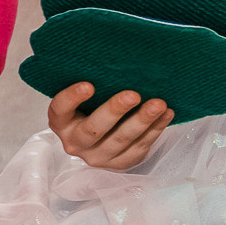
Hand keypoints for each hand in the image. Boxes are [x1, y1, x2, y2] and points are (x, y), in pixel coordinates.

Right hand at [47, 82, 168, 169]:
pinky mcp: (119, 163)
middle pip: (93, 129)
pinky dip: (155, 130)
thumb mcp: (86, 99)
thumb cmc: (94, 108)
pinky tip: (165, 114)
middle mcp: (75, 142)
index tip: (88, 85)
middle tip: (133, 95)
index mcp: (62, 123)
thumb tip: (117, 61)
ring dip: (142, 121)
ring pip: (121, 140)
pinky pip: (139, 147)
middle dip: (114, 111)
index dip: (72, 98)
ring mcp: (97, 156)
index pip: (60, 110)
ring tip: (158, 104)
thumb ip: (94, 87)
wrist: (104, 137)